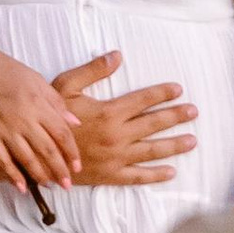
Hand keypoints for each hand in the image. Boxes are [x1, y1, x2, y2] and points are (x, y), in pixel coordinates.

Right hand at [0, 33, 85, 191]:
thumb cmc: (8, 72)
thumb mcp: (38, 81)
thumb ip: (57, 103)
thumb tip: (75, 123)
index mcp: (38, 105)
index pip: (62, 134)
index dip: (71, 153)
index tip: (77, 166)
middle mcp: (23, 120)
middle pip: (47, 151)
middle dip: (59, 170)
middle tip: (67, 184)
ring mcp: (4, 130)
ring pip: (27, 159)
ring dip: (40, 175)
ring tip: (50, 185)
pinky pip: (2, 160)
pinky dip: (12, 175)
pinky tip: (21, 187)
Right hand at [57, 51, 196, 189]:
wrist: (39, 154)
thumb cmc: (51, 119)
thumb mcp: (65, 87)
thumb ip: (92, 71)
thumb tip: (116, 55)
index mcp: (109, 112)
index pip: (143, 100)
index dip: (162, 93)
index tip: (178, 89)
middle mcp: (117, 135)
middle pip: (154, 124)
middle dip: (176, 116)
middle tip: (194, 112)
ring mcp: (116, 157)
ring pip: (152, 150)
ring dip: (175, 145)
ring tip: (192, 140)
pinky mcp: (110, 175)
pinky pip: (138, 176)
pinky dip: (156, 175)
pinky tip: (171, 172)